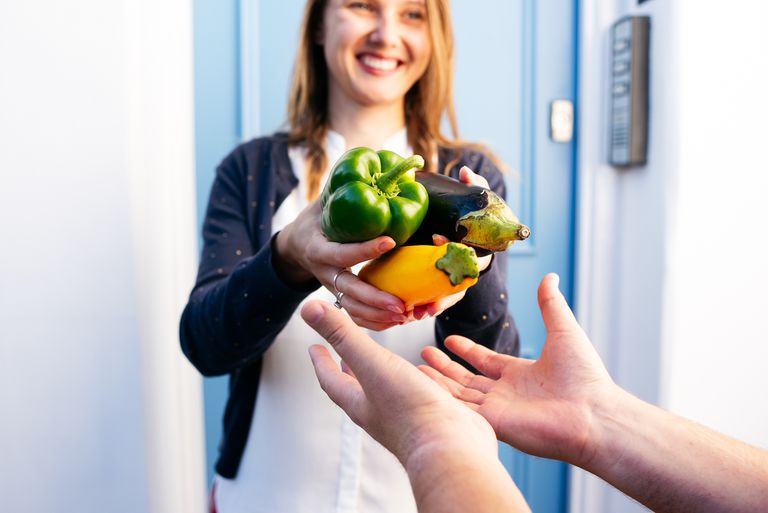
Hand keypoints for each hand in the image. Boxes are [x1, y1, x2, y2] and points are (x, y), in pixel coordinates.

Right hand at [275, 201, 407, 329]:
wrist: (295, 245)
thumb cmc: (317, 219)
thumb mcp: (324, 201)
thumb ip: (345, 188)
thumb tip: (382, 166)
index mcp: (318, 248)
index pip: (341, 252)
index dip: (364, 249)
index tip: (389, 241)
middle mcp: (324, 272)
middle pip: (348, 290)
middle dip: (375, 298)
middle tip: (401, 304)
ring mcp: (331, 287)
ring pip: (352, 308)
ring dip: (378, 315)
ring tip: (405, 315)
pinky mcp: (340, 296)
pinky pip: (355, 315)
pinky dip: (374, 322)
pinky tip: (396, 321)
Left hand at [301, 300, 498, 466]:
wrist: (451, 449)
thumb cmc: (410, 408)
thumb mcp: (372, 364)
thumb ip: (344, 335)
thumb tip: (309, 308)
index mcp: (359, 403)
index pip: (331, 380)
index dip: (320, 362)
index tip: (313, 347)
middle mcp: (379, 414)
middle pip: (356, 389)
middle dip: (348, 371)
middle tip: (342, 356)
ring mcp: (405, 420)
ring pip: (386, 393)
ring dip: (381, 376)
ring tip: (383, 362)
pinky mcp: (430, 419)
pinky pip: (415, 396)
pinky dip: (413, 382)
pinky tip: (424, 377)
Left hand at [411, 165, 491, 319]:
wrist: (465, 230)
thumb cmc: (471, 215)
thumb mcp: (472, 200)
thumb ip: (473, 186)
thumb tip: (465, 172)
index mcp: (482, 247)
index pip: (475, 252)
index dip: (459, 250)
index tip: (437, 240)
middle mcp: (473, 266)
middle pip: (461, 284)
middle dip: (446, 295)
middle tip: (429, 302)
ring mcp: (459, 277)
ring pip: (450, 297)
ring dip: (435, 306)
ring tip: (419, 313)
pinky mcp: (445, 284)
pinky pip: (439, 299)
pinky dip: (428, 307)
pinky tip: (413, 313)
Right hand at [420, 273, 616, 466]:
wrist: (593, 414)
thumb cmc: (584, 375)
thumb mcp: (563, 330)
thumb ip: (550, 305)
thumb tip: (549, 276)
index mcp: (522, 374)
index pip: (487, 361)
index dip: (467, 350)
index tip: (449, 340)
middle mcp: (507, 393)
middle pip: (467, 380)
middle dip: (444, 367)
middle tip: (423, 354)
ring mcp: (498, 410)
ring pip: (459, 395)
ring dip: (437, 382)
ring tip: (415, 368)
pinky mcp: (494, 424)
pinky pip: (462, 410)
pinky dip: (442, 399)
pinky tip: (424, 386)